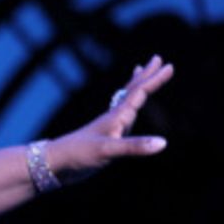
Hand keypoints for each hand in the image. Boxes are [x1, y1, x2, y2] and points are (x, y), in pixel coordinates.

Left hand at [46, 54, 174, 180]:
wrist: (55, 164)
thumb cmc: (79, 154)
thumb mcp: (108, 150)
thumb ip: (135, 147)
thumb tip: (163, 143)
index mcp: (117, 116)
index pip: (139, 92)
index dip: (154, 80)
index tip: (168, 65)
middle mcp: (114, 117)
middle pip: (133, 90)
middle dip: (147, 75)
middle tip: (158, 58)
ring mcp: (109, 126)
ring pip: (126, 100)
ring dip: (137, 86)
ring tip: (141, 72)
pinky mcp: (106, 137)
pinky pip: (121, 116)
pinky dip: (128, 107)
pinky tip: (127, 111)